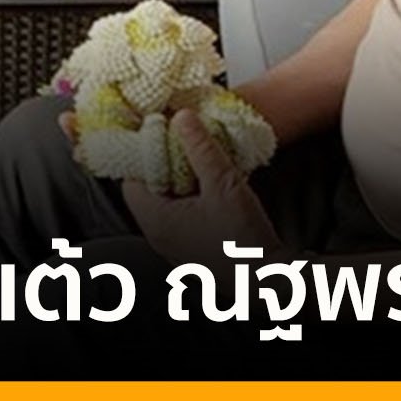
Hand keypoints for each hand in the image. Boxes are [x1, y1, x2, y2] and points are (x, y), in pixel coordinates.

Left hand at [121, 109, 281, 266]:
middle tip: (180, 141)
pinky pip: (181, 215)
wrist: (269, 283)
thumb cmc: (243, 240)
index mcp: (155, 221)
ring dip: (180, 179)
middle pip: (148, 189)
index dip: (142, 153)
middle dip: (163, 163)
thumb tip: (181, 117)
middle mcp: (158, 236)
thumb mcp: (223, 184)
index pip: (131, 179)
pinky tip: (211, 185)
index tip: (159, 133)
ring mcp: (174, 245)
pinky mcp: (192, 249)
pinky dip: (191, 197)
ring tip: (199, 159)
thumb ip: (200, 148)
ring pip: (166, 202)